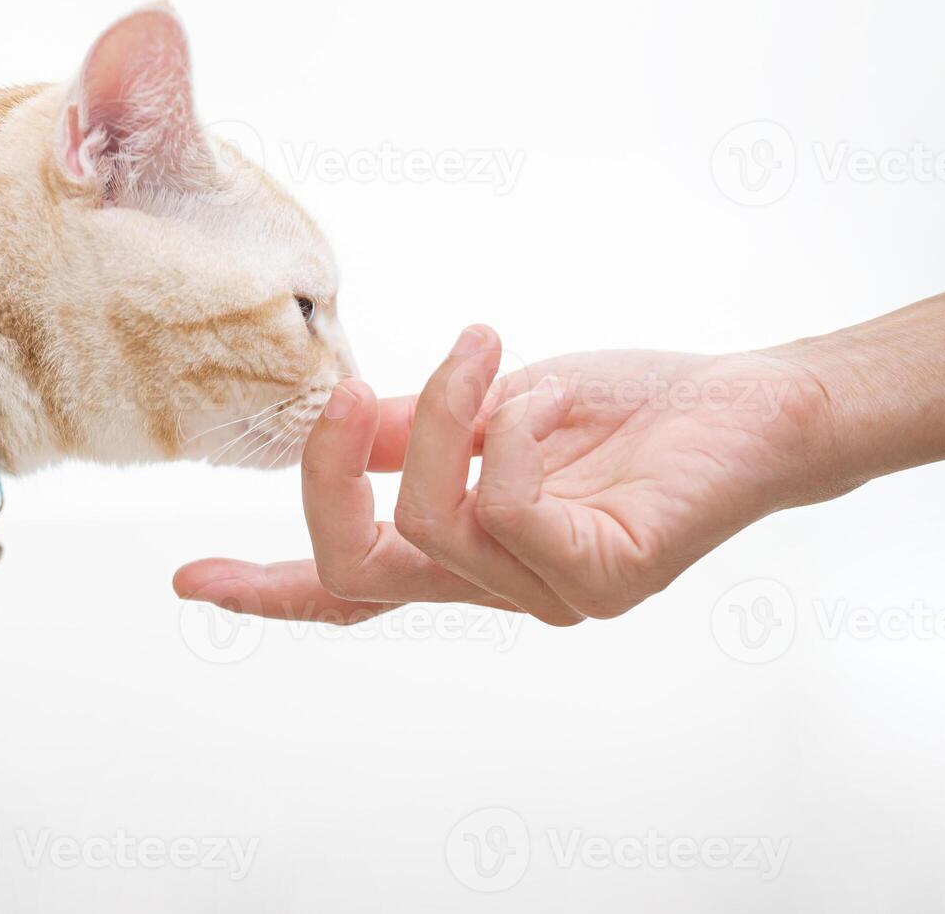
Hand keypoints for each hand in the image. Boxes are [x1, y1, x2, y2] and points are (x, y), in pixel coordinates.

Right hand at [174, 325, 831, 623]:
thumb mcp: (496, 408)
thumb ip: (413, 432)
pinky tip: (554, 400)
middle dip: (328, 475)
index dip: (265, 588)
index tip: (189, 582)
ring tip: (494, 349)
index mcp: (463, 553)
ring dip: (451, 411)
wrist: (755, 407)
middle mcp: (496, 588)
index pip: (348, 587)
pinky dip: (515, 428)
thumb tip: (338, 421)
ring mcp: (548, 594)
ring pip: (432, 522)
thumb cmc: (629, 410)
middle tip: (346, 394)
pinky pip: (509, 508)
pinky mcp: (602, 578)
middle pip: (357, 570)